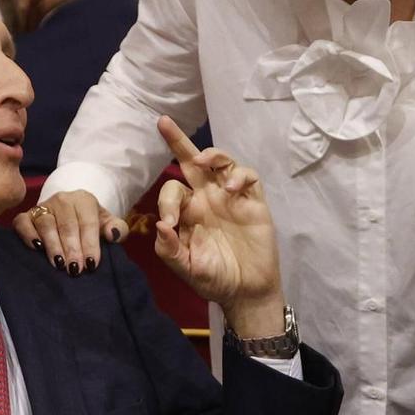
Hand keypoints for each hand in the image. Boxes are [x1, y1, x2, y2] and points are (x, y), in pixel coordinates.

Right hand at [14, 187, 126, 275]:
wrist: (70, 213)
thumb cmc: (89, 223)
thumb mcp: (107, 224)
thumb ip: (118, 228)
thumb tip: (114, 235)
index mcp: (84, 200)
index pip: (88, 222)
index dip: (90, 244)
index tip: (91, 264)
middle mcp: (62, 199)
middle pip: (67, 225)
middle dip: (72, 249)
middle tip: (75, 269)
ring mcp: (43, 206)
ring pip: (46, 224)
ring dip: (53, 245)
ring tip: (58, 264)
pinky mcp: (26, 215)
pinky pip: (23, 222)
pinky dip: (28, 234)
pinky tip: (36, 248)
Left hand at [150, 116, 284, 333]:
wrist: (246, 292)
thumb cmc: (214, 279)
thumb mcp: (186, 268)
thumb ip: (169, 250)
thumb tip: (160, 225)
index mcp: (187, 212)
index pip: (172, 190)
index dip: (167, 201)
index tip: (170, 223)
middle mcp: (207, 198)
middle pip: (191, 162)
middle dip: (177, 141)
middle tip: (163, 123)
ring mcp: (231, 198)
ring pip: (221, 163)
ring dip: (212, 155)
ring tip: (204, 160)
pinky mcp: (253, 202)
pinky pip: (249, 178)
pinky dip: (240, 175)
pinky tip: (231, 187)